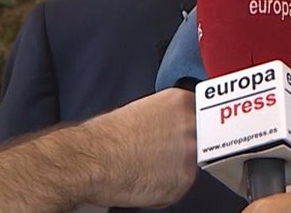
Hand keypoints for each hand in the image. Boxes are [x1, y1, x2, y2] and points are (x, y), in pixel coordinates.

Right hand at [80, 87, 197, 207]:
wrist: (92, 160)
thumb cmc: (106, 137)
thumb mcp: (140, 111)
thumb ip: (164, 117)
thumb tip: (167, 129)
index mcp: (180, 101)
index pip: (198, 113)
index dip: (182, 129)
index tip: (175, 135)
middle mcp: (191, 124)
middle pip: (196, 140)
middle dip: (178, 150)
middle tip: (153, 154)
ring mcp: (190, 152)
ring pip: (186, 166)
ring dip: (170, 170)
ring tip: (143, 167)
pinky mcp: (184, 180)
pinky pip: (178, 188)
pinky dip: (163, 190)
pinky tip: (143, 180)